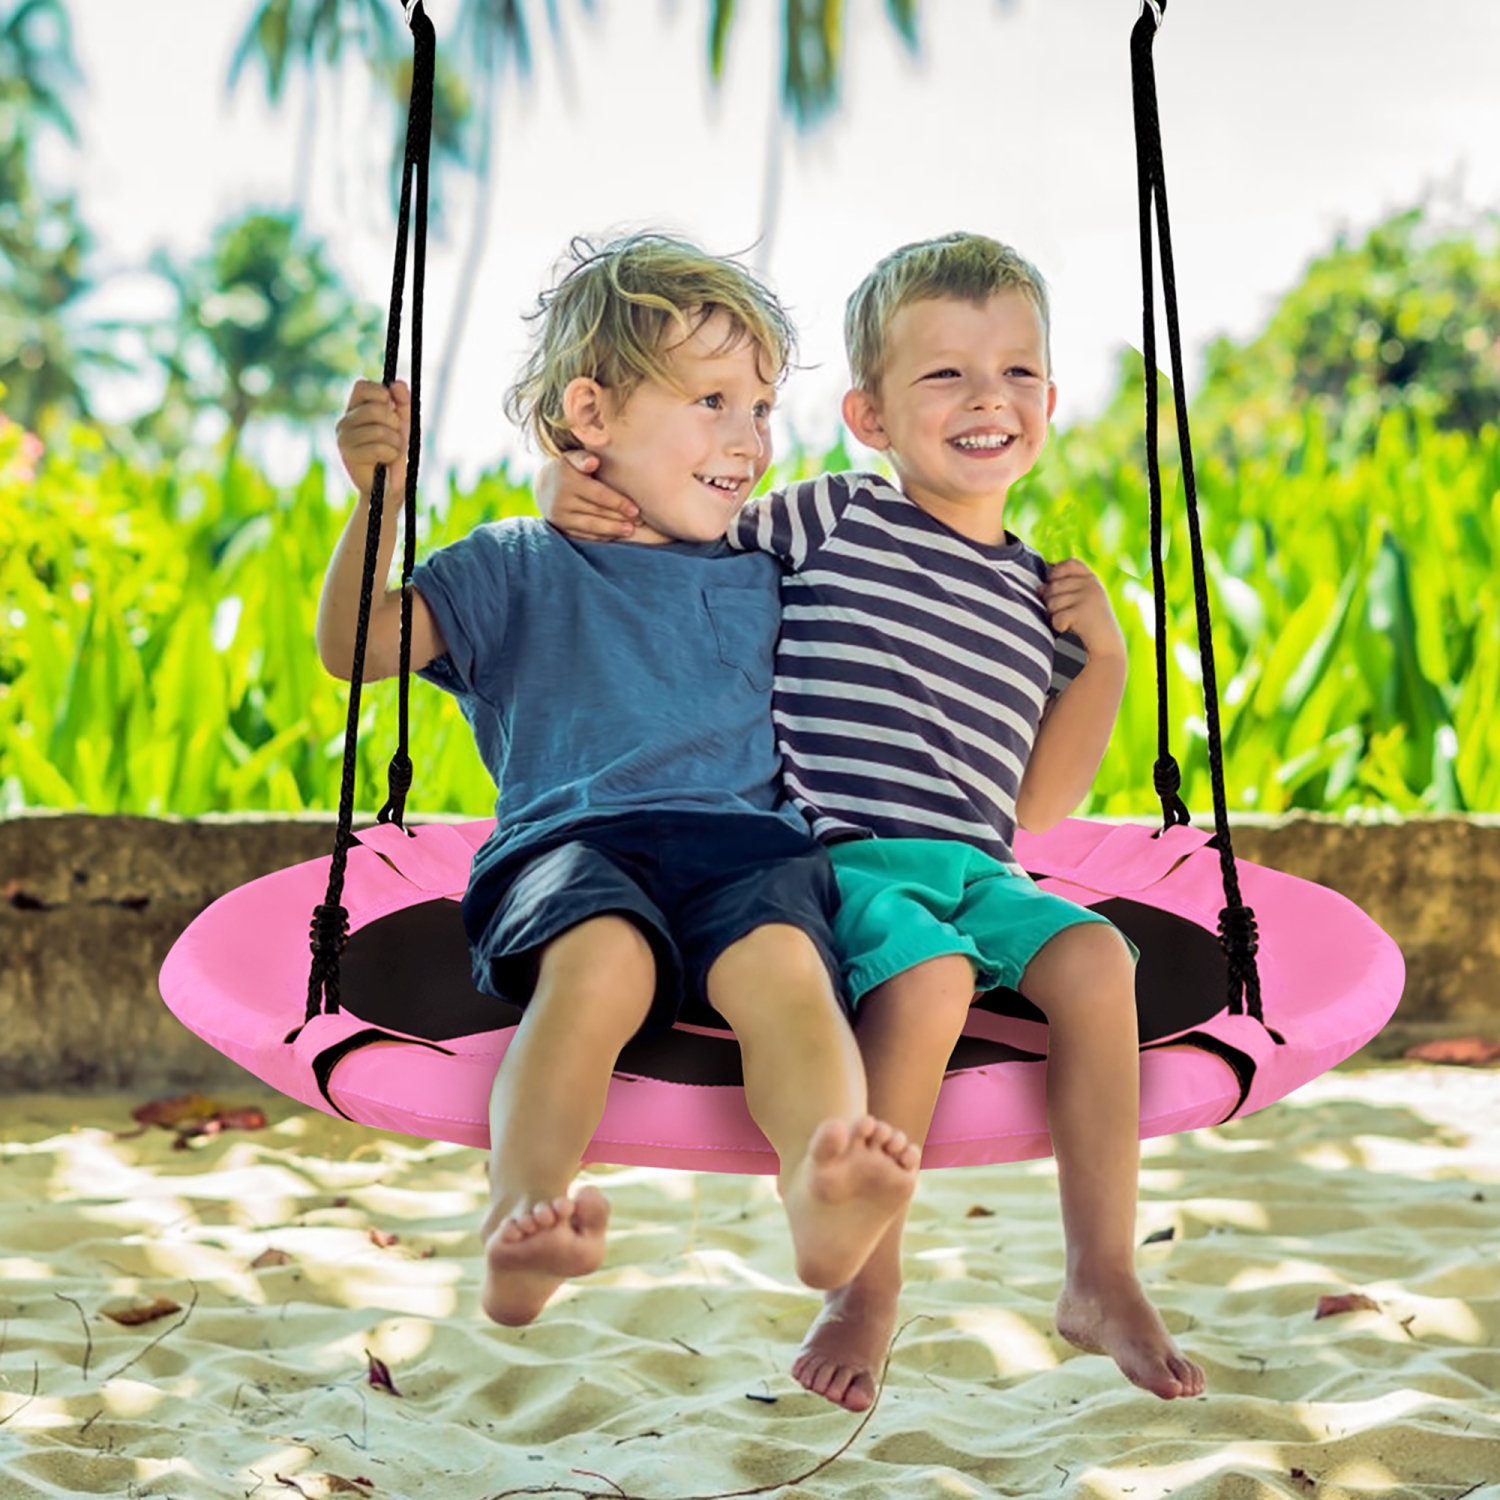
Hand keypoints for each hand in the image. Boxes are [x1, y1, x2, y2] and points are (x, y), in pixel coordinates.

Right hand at [336, 378, 409, 497]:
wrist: (390, 485)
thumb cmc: (396, 452)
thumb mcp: (404, 424)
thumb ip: (403, 402)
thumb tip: (397, 383)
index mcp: (355, 409)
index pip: (362, 386)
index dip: (381, 393)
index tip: (391, 407)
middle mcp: (345, 421)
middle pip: (375, 409)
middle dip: (395, 423)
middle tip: (395, 436)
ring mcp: (344, 438)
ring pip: (379, 430)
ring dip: (395, 442)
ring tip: (392, 451)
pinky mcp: (348, 455)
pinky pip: (378, 448)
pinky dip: (391, 454)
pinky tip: (386, 461)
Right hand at [535, 450, 639, 539]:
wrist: (543, 486)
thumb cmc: (567, 468)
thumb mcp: (572, 457)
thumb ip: (583, 458)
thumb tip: (594, 461)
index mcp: (568, 481)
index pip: (599, 495)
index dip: (619, 503)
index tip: (636, 510)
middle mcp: (561, 501)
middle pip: (597, 512)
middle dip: (619, 518)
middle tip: (638, 522)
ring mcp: (560, 517)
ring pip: (591, 527)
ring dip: (612, 530)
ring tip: (629, 531)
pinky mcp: (560, 529)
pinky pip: (583, 536)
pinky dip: (600, 537)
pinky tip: (614, 536)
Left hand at [1040, 559, 1125, 659]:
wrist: (1105, 653)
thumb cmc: (1085, 629)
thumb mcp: (1074, 604)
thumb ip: (1059, 590)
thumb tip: (1039, 587)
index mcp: (1090, 579)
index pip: (1066, 564)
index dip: (1055, 575)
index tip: (1059, 592)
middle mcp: (1091, 584)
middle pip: (1052, 585)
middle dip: (1052, 604)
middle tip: (1070, 617)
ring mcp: (1088, 596)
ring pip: (1051, 602)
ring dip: (1055, 617)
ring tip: (1072, 625)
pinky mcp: (1082, 611)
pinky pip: (1056, 618)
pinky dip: (1059, 628)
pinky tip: (1073, 632)